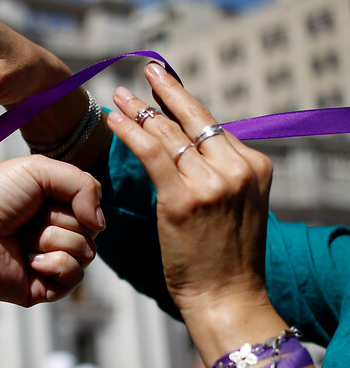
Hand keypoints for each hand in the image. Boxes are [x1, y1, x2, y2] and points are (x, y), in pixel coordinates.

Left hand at [0, 155, 104, 305]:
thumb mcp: (39, 170)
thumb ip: (83, 185)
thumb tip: (101, 224)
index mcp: (52, 206)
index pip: (91, 206)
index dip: (75, 200)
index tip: (42, 196)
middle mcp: (53, 233)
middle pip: (91, 230)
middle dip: (60, 220)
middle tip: (25, 219)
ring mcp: (49, 261)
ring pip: (86, 253)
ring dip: (54, 240)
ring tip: (22, 239)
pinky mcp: (43, 288)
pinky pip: (74, 278)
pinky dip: (56, 265)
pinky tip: (31, 260)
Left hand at [107, 62, 272, 314]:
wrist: (227, 297)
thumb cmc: (226, 258)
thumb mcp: (237, 207)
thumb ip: (219, 174)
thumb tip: (188, 149)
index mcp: (254, 167)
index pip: (213, 126)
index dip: (185, 105)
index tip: (166, 87)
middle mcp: (236, 168)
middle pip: (194, 119)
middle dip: (166, 91)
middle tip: (148, 70)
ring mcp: (212, 182)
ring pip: (169, 133)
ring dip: (140, 109)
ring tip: (120, 96)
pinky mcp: (183, 198)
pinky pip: (151, 152)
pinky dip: (130, 132)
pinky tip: (113, 120)